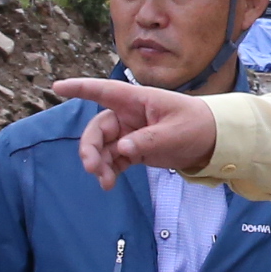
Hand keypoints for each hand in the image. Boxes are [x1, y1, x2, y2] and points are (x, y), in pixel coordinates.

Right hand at [54, 77, 219, 185]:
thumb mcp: (175, 132)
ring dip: (98, 163)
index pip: (103, 90)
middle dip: (90, 147)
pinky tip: (109, 183)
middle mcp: (128, 114)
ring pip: (103, 146)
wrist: (214, 140)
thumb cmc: (197, 124)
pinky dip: (109, 171)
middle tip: (92, 167)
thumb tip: (121, 150)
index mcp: (137, 100)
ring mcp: (130, 132)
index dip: (79, 88)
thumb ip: (148, 140)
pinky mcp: (135, 149)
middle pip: (98, 128)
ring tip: (105, 182)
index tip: (56, 88)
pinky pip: (113, 159)